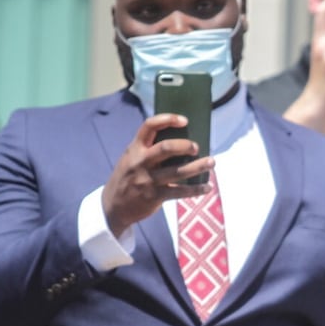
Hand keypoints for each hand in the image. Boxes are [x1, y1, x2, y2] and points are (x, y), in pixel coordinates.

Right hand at [100, 115, 216, 236]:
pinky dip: (196, 190)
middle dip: (185, 145)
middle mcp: (140, 162)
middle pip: (166, 148)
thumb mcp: (131, 159)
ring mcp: (148, 180)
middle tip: (197, 147)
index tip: (184, 120)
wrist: (113, 206)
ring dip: (198, 167)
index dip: (167, 120)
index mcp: (135, 148)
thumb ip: (149, 150)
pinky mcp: (155, 197)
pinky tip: (207, 187)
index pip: (149, 126)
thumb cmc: (129, 177)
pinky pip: (180, 192)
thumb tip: (182, 142)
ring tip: (211, 162)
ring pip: (178, 171)